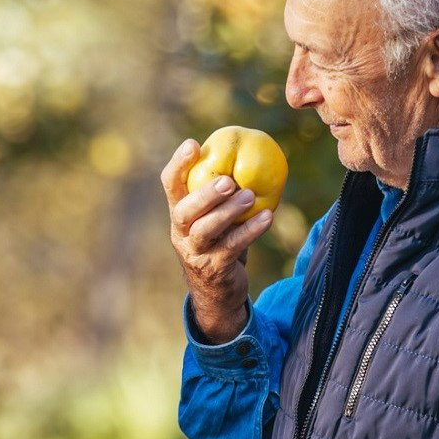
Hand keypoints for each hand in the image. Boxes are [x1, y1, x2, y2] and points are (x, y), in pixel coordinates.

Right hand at [161, 138, 275, 343]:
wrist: (217, 293)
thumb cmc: (220, 243)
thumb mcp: (216, 218)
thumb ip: (223, 194)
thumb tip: (251, 153)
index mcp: (179, 213)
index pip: (170, 184)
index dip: (178, 164)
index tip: (193, 145)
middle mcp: (182, 232)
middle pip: (185, 210)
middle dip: (205, 194)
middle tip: (228, 180)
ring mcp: (196, 252)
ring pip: (206, 230)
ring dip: (228, 212)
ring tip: (249, 196)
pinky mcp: (214, 269)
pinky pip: (232, 247)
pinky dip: (250, 231)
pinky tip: (268, 217)